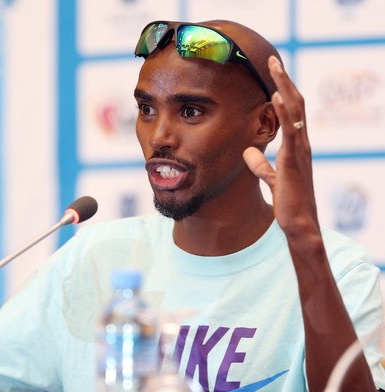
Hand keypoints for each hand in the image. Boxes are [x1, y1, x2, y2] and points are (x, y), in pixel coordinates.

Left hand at [243, 56, 318, 238]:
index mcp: (297, 146)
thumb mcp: (271, 178)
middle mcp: (302, 144)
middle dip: (284, 81)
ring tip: (275, 67)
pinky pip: (291, 131)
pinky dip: (286, 112)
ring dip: (285, 87)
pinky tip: (278, 97)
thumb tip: (248, 152)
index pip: (293, 112)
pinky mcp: (293, 161)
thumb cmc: (289, 202)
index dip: (284, 91)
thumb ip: (261, 165)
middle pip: (296, 104)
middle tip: (273, 60)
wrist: (299, 223)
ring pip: (296, 111)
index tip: (273, 73)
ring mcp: (300, 151)